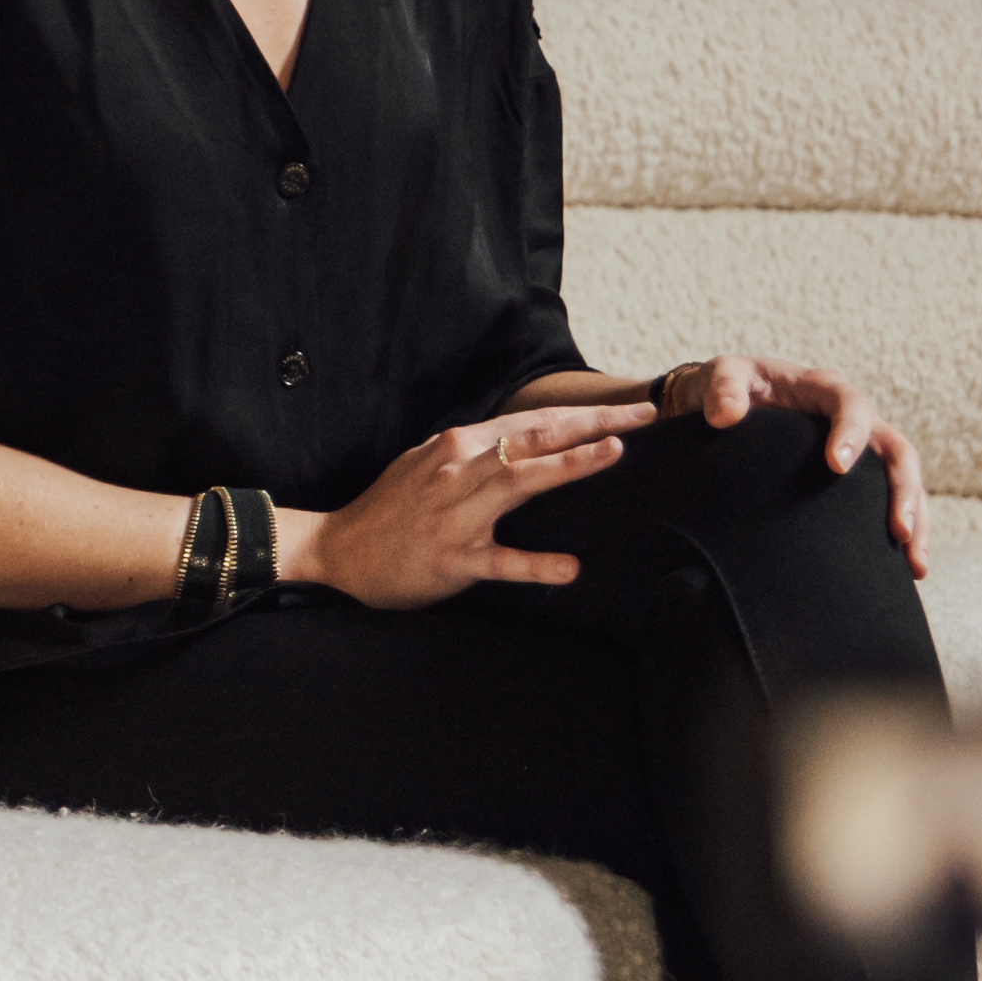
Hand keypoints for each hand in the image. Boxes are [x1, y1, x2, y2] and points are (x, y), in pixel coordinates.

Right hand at [291, 398, 655, 609]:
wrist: (341, 551)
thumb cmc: (392, 508)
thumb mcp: (430, 463)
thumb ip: (477, 450)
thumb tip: (526, 438)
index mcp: (459, 446)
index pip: (533, 422)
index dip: (585, 414)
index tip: (630, 412)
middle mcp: (459, 471)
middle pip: (535, 440)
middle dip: (592, 426)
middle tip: (640, 418)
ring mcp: (456, 514)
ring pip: (519, 482)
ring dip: (567, 465)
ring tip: (612, 455)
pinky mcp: (453, 559)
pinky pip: (500, 562)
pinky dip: (536, 565)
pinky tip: (571, 568)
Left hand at [653, 354, 934, 578]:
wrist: (727, 402)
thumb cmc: (727, 389)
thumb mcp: (720, 376)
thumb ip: (722, 389)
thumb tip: (725, 416)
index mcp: (823, 390)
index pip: (850, 406)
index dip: (851, 432)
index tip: (838, 467)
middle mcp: (854, 417)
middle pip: (895, 449)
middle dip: (902, 490)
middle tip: (897, 529)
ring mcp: (861, 448)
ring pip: (904, 481)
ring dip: (915, 521)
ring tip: (915, 565)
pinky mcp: (858, 478)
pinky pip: (889, 502)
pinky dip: (904, 534)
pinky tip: (907, 570)